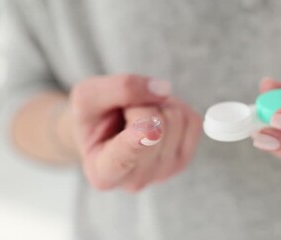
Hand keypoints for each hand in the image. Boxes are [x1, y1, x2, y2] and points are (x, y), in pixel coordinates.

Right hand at [68, 74, 200, 190]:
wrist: (105, 129)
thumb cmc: (93, 117)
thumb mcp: (88, 95)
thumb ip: (120, 88)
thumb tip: (163, 90)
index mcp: (103, 173)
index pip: (126, 156)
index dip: (139, 140)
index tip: (148, 131)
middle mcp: (136, 180)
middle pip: (157, 125)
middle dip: (141, 104)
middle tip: (124, 111)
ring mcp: (164, 173)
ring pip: (176, 119)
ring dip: (157, 104)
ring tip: (137, 116)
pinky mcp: (185, 159)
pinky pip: (192, 120)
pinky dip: (174, 107)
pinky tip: (155, 118)